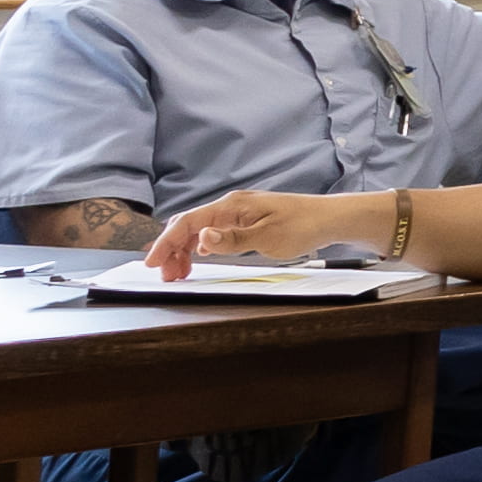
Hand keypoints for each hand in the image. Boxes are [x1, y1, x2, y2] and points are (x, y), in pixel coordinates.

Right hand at [146, 190, 336, 278]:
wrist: (329, 219)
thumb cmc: (302, 226)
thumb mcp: (267, 237)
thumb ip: (232, 239)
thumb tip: (202, 237)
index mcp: (231, 206)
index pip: (187, 222)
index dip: (166, 242)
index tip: (152, 263)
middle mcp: (230, 207)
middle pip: (188, 226)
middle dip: (171, 249)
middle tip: (165, 275)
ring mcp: (237, 214)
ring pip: (199, 231)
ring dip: (183, 250)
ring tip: (177, 273)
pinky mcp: (245, 223)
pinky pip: (213, 234)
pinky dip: (199, 248)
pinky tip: (197, 259)